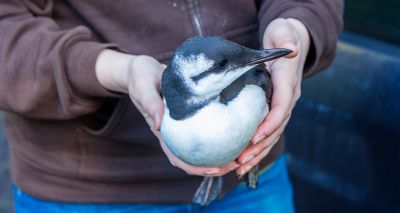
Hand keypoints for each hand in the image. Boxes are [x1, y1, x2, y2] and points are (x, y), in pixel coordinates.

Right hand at [95, 50, 238, 175]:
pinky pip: (205, 131)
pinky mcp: (190, 116)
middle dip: (215, 166)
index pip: (178, 157)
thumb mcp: (143, 88)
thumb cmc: (141, 78)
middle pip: (193, 159)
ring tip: (240, 154)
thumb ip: (150, 104)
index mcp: (163, 131)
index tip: (215, 169)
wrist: (142, 69)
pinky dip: (219, 136)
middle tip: (237, 163)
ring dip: (219, 155)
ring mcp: (182, 126)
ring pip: (200, 148)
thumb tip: (158, 126)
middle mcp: (174, 133)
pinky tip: (235, 133)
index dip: (195, 168)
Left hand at [236, 18, 309, 174]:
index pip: (282, 106)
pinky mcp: (275, 110)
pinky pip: (267, 131)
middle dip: (259, 146)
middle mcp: (288, 98)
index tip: (254, 137)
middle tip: (241, 160)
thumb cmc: (283, 37)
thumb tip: (292, 49)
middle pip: (276, 127)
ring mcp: (283, 106)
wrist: (290, 43)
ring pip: (272, 134)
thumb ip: (286, 38)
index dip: (270, 123)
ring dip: (256, 152)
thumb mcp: (284, 31)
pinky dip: (255, 147)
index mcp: (288, 82)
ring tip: (239, 167)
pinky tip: (242, 159)